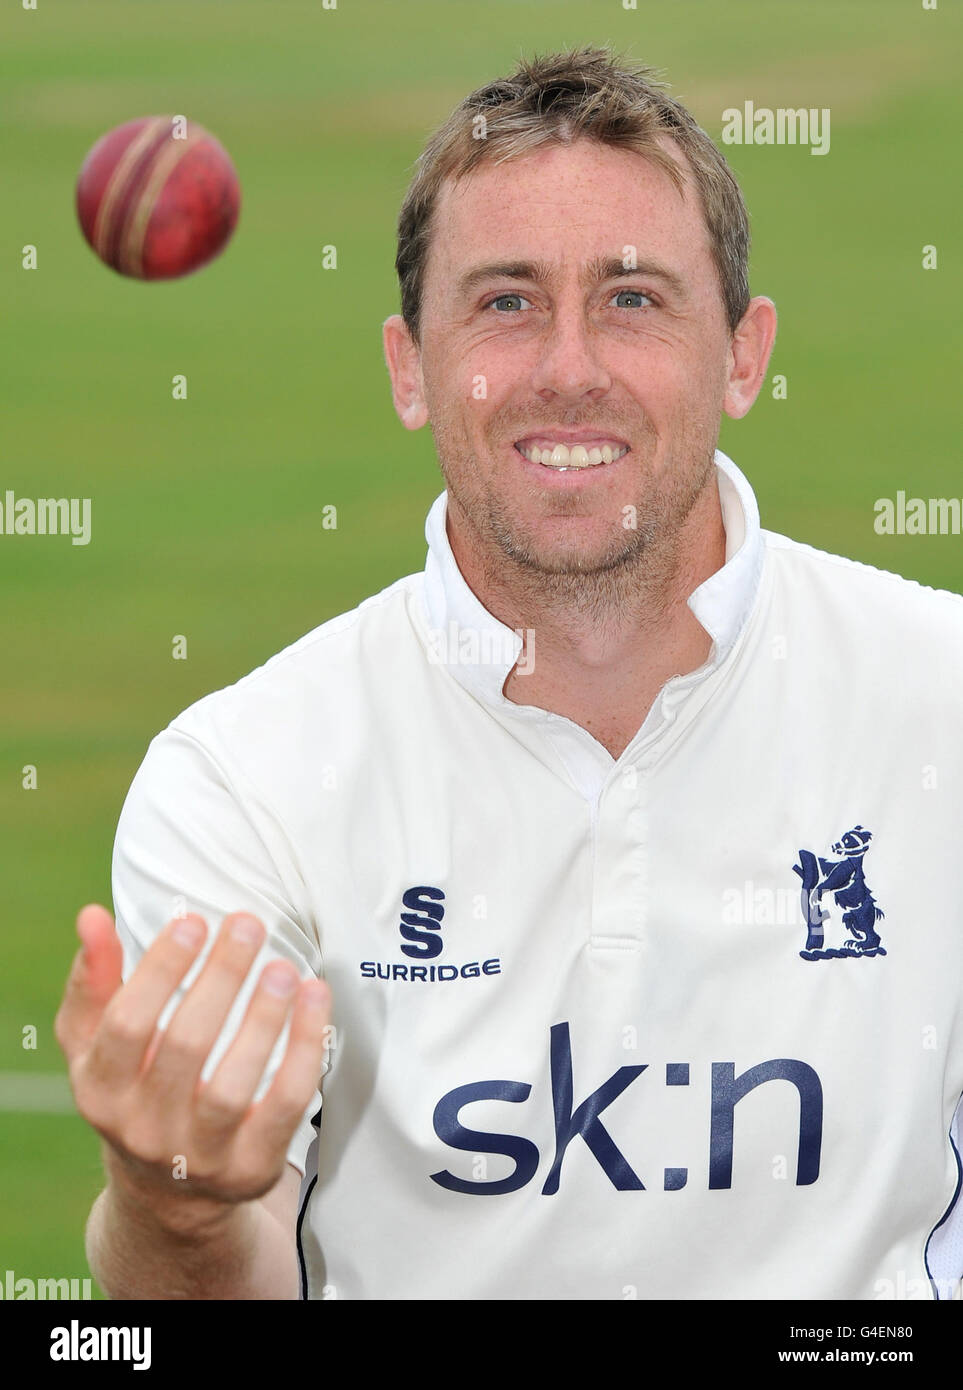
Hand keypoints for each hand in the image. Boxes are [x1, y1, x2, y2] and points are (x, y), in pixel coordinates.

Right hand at [55, 905, 330, 1219]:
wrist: (168, 1190)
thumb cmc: (134, 1088)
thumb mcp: (96, 1043)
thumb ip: (94, 980)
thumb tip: (92, 915)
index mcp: (100, 1090)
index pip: (126, 1024)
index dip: (160, 970)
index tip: (194, 921)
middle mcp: (144, 1129)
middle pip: (184, 1046)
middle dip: (220, 978)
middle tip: (248, 924)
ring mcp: (200, 1155)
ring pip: (233, 1085)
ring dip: (263, 1018)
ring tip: (282, 965)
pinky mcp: (252, 1167)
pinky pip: (285, 1105)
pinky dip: (305, 1050)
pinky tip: (314, 997)